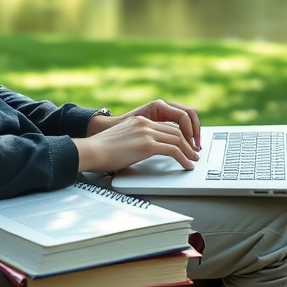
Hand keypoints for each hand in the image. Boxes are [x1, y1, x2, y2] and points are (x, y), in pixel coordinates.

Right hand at [76, 99, 201, 172]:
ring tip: (193, 161)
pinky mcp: (147, 145)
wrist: (91, 151)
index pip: (167, 125)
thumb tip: (141, 154)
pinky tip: (186, 165)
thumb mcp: (123, 140)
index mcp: (140, 121)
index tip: (185, 146)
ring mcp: (146, 133)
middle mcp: (145, 123)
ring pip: (178, 139)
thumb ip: (135, 142)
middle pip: (175, 131)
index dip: (180, 136)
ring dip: (189, 152)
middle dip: (188, 143)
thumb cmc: (102, 150)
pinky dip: (183, 158)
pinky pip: (173, 150)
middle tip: (194, 154)